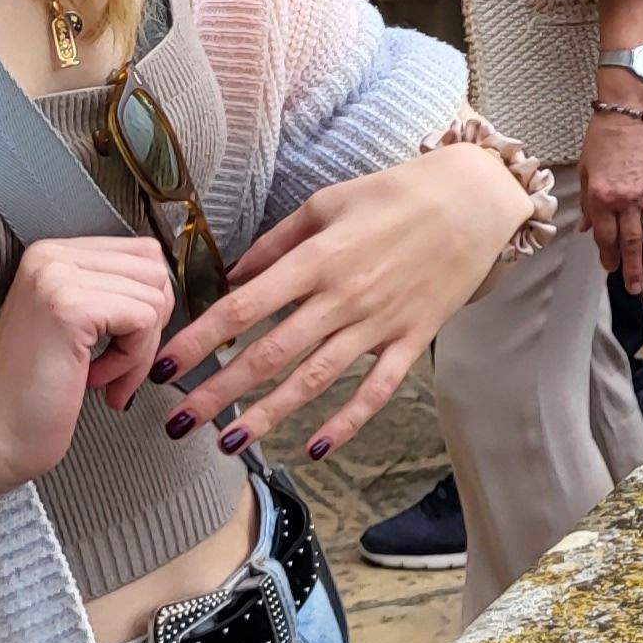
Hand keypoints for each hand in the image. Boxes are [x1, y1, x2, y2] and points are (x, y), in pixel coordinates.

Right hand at [0, 236, 172, 493]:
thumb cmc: (35, 389)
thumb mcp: (73, 322)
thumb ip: (111, 291)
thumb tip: (167, 283)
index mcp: (51, 253)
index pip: (143, 254)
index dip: (147, 305)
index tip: (117, 342)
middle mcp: (50, 255)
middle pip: (155, 272)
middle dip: (150, 327)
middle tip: (116, 364)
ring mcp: (57, 277)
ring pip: (154, 297)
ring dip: (140, 349)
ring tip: (101, 374)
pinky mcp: (71, 308)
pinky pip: (144, 321)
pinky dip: (132, 360)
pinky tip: (94, 380)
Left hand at [150, 142, 537, 457]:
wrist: (476, 199)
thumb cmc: (398, 193)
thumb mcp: (328, 202)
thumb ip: (277, 242)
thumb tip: (234, 277)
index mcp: (317, 258)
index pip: (244, 307)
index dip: (200, 339)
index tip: (166, 365)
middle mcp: (343, 296)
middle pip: (270, 353)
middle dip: (219, 391)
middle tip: (178, 422)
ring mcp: (379, 323)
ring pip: (315, 380)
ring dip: (268, 415)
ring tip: (229, 443)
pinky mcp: (412, 339)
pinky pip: (376, 390)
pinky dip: (347, 423)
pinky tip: (315, 450)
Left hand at [579, 112, 642, 290]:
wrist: (630, 113)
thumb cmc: (603, 139)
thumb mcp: (585, 171)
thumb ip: (586, 203)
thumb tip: (586, 229)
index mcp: (601, 196)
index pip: (605, 236)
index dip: (607, 255)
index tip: (609, 268)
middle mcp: (625, 199)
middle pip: (630, 242)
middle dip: (630, 268)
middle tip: (632, 288)